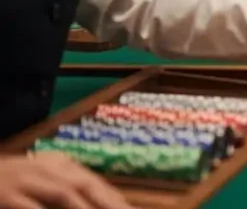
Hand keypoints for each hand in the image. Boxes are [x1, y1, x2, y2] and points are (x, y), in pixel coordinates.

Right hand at [0, 152, 131, 207]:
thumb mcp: (41, 178)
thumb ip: (66, 188)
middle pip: (85, 186)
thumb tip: (102, 200)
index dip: (114, 198)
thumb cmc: (11, 181)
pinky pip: (33, 207)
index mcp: (58, 164)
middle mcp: (47, 168)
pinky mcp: (7, 195)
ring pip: (65, 194)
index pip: (93, 182)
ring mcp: (27, 180)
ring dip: (84, 208)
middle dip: (109, 202)